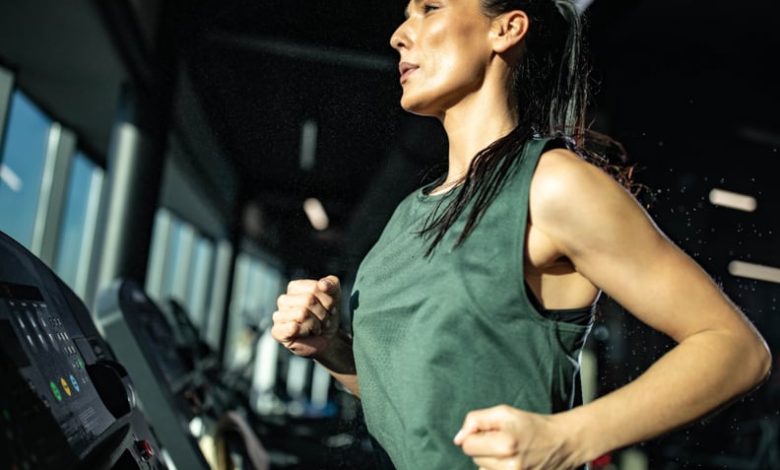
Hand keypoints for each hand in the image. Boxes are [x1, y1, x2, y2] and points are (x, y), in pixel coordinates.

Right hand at [271, 275, 340, 356]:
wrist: (327, 339)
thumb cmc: (327, 315)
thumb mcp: (335, 296)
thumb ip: (332, 284)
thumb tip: (323, 284)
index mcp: (294, 287)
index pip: (314, 288)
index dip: (327, 300)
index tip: (329, 308)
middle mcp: (283, 300)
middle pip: (308, 300)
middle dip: (322, 313)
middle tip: (323, 321)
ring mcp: (278, 315)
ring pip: (301, 313)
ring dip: (315, 324)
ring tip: (316, 327)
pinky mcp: (277, 331)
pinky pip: (292, 327)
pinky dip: (305, 331)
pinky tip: (306, 333)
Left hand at [453, 405, 581, 469]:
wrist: (561, 442)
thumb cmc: (531, 425)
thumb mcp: (503, 412)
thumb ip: (475, 420)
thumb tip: (458, 439)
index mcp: (504, 444)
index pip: (467, 445)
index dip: (475, 435)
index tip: (490, 432)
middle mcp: (509, 466)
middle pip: (474, 459)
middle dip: (484, 448)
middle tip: (503, 440)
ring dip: (490, 461)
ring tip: (508, 451)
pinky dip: (498, 469)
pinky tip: (511, 461)